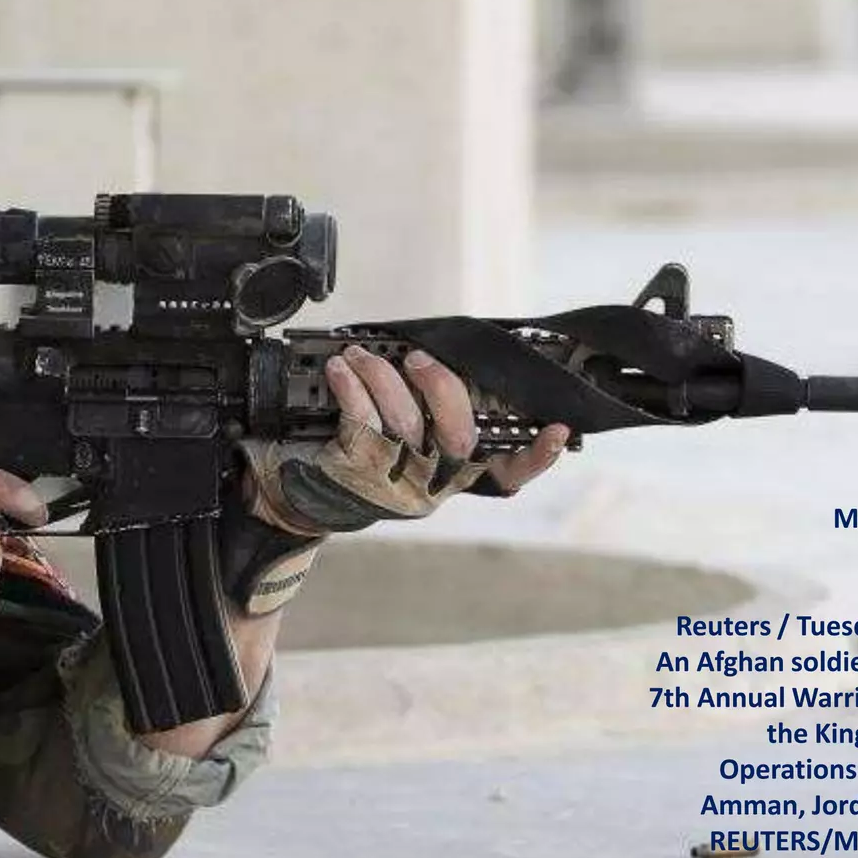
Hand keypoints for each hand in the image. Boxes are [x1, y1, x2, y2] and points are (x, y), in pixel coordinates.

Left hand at [241, 344, 569, 537]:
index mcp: (454, 478)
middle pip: (457, 435)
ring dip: (382, 376)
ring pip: (404, 421)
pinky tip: (340, 369)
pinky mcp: (355, 472)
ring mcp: (394, 481)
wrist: (300, 503)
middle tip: (418, 358)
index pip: (509, 475)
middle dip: (441, 386)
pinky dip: (351, 386)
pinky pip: (359, 419)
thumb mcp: (406, 452)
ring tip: (362, 355)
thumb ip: (434, 421)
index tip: (557, 431)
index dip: (537, 457)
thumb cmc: (360, 464)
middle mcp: (431, 484)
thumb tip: (443, 361)